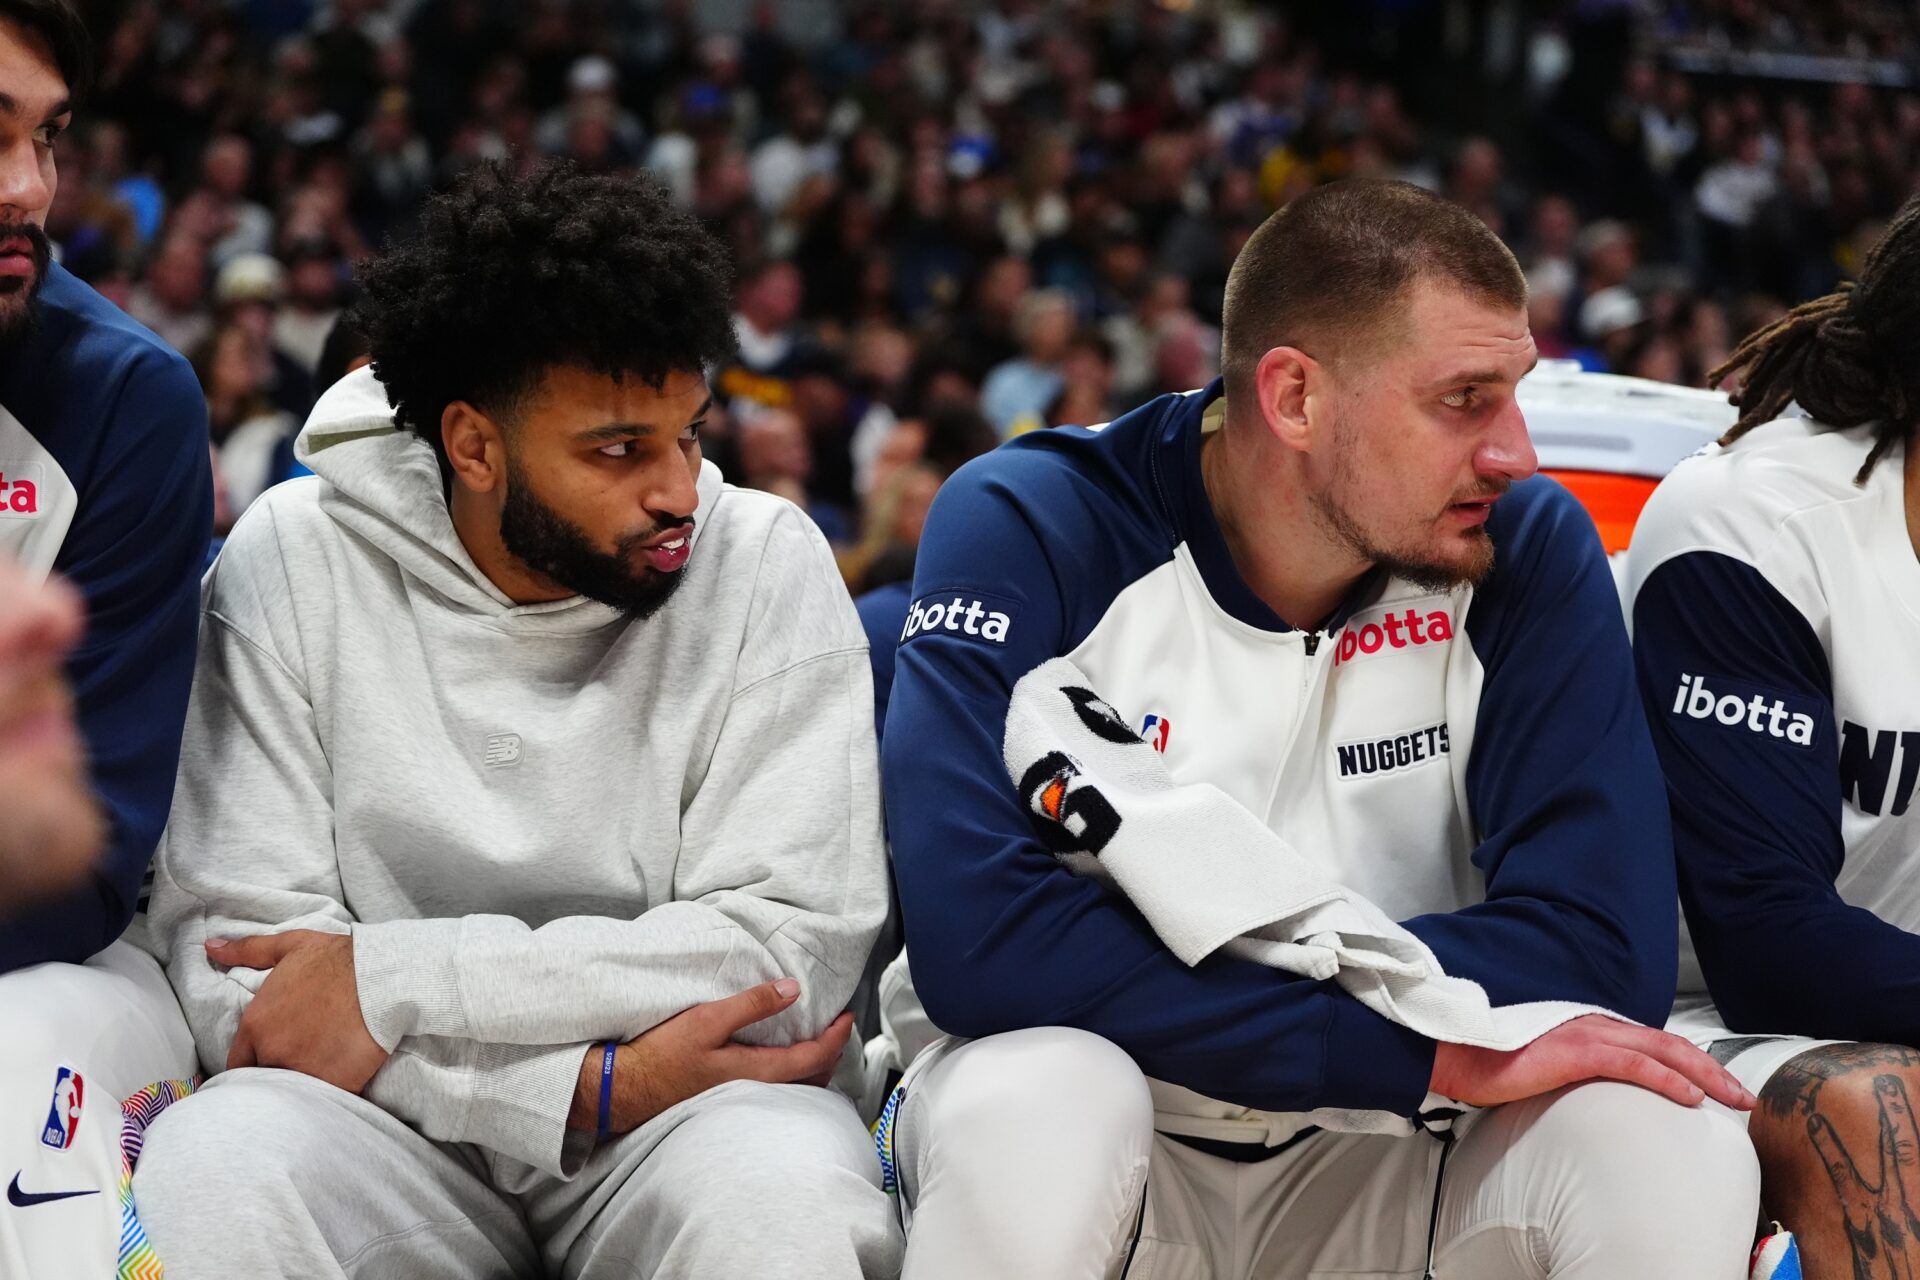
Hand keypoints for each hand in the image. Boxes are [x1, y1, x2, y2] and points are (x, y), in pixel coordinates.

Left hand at [211, 931, 388, 1093]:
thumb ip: (247, 950)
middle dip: (275, 1075)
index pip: (237, 1063)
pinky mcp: (333, 1083)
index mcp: (256, 1024)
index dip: (253, 1062)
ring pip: (290, 1093)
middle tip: (295, 1066)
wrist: (381, 975)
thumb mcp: (289, 947)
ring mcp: (302, 1070)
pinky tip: (339, 1082)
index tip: (269, 1059)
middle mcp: (273, 1051)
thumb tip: (212, 946)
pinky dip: (329, 1096)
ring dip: (299, 1090)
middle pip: (262, 1081)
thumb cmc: (336, 959)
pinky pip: (324, 1100)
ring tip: (314, 1079)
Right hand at [571, 979, 854, 1134]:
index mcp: (758, 1071)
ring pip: (796, 1088)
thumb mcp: (708, 1019)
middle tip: (840, 1028)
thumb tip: (792, 989)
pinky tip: (785, 1062)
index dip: (837, 1036)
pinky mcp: (731, 1100)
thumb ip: (752, 1004)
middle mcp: (757, 1091)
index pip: (815, 1057)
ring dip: (815, 1066)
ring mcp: (744, 1101)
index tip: (848, 1016)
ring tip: (820, 1042)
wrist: (626, 1090)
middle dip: (833, 1053)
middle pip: (812, 1078)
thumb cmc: (663, 1055)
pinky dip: (794, 1074)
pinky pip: (777, 1090)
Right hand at [1430, 1014, 1756, 1110]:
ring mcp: (1584, 1036)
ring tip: (1732, 1097)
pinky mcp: (1573, 1052)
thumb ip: (1568, 1077)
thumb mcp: (1538, 1071)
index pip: (1649, 1043)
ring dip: (1703, 1075)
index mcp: (1584, 1029)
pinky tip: (1690, 1097)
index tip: (1715, 1085)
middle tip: (1743, 1095)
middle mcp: (1591, 1026)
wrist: (1448, 1051)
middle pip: (1667, 1045)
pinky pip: (1633, 1066)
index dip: (1688, 1062)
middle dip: (1712, 1068)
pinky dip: (1666, 1080)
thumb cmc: (1485, 1064)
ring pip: (1660, 1052)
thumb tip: (1588, 1100)